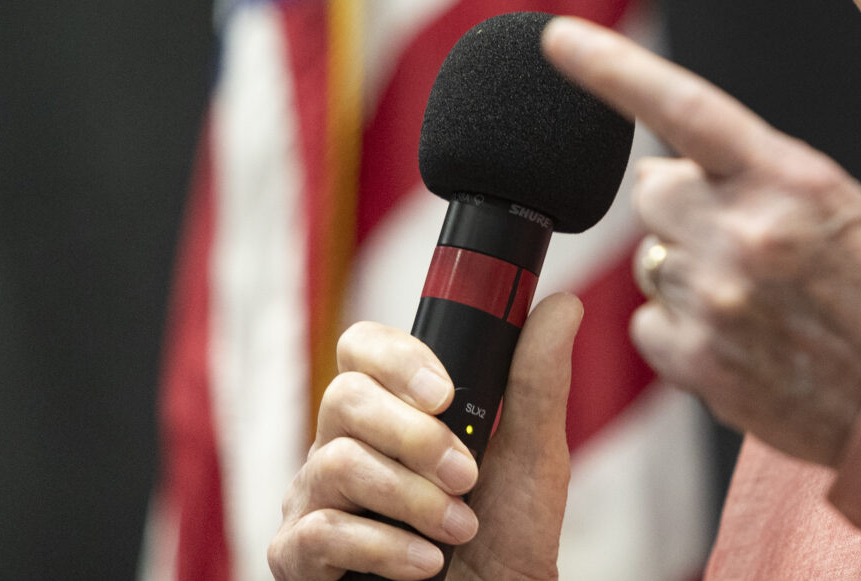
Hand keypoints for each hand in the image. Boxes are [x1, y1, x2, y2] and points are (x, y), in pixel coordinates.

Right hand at [269, 295, 582, 580]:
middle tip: (466, 475)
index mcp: (390, 412)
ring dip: (412, 498)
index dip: (397, 358)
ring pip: (335, 463)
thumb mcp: (533, 455)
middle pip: (344, 397)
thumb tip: (562, 306)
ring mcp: (314, 500)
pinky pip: (322, 532)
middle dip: (414, 436)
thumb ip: (537, 382)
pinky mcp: (298, 556)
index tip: (446, 393)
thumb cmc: (507, 537)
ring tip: (459, 528)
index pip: (362, 349)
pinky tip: (426, 564)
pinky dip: (386, 547)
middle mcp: (342, 446)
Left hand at [542, 17, 860, 466]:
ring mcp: (718, 299)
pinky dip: (683, 333)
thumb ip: (749, 178)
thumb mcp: (835, 204)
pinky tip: (742, 344)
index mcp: (789, 177)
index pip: (685, 106)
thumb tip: (656, 175)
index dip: (612, 70)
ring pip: (652, 262)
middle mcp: (746, 231)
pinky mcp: (700, 362)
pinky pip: (648, 327)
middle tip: (737, 240)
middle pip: (651, 192)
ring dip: (690, 274)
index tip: (557, 39)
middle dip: (679, 207)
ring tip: (759, 303)